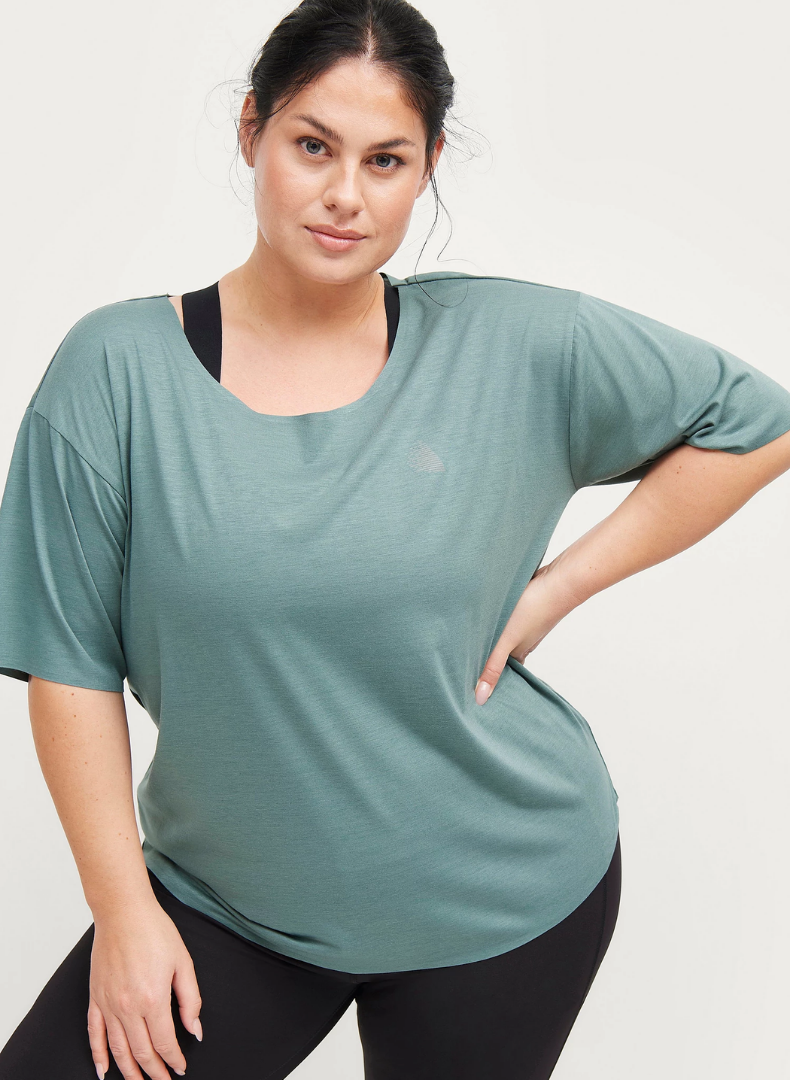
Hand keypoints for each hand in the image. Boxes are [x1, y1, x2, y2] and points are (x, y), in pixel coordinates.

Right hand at [87, 897, 202, 1079]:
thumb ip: (190, 999)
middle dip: (154, 1072)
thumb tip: (193, 1029)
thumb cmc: (155, 932)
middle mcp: (128, 1007)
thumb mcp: (183, 962)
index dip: (174, 1060)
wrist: (123, 912)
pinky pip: (95, 1034)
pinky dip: (99, 1056)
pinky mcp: (95, 998)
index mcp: (153, 999)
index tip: (181, 1068)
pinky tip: (105, 1071)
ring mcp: (108, 1004)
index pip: (165, 1042)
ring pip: (118, 1050)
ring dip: (129, 1072)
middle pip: (141, 1052)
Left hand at [474, 562, 580, 705]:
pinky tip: (484, 611)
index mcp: (519, 654)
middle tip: (457, 658)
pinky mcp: (523, 605)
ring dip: (488, 633)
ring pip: (501, 633)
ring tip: (464, 633)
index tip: (465, 682)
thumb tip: (480, 699)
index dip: (484, 676)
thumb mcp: (506, 640)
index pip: (499, 671)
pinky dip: (495, 617)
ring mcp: (524, 623)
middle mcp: (522, 640)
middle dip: (482, 654)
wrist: (559, 580)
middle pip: (498, 651)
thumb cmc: (534, 610)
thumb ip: (491, 666)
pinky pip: (505, 616)